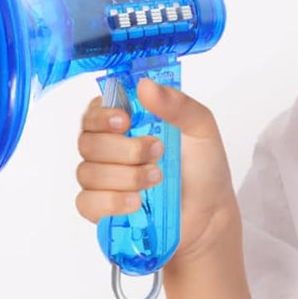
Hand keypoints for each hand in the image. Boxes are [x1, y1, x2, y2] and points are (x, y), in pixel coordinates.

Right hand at [75, 81, 241, 264]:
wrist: (210, 212)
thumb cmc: (203, 168)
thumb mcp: (201, 128)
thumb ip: (176, 104)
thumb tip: (146, 86)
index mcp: (127, 123)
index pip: (94, 111)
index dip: (102, 115)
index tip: (126, 121)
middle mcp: (109, 148)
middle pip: (88, 142)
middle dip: (124, 149)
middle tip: (157, 152)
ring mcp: (103, 179)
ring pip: (88, 172)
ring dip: (126, 176)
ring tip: (157, 178)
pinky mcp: (102, 208)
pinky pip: (87, 203)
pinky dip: (111, 202)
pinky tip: (136, 202)